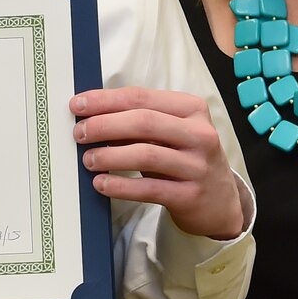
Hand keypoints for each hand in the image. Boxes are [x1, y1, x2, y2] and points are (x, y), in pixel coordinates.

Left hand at [71, 87, 244, 239]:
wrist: (219, 202)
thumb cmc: (184, 159)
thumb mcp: (170, 134)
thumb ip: (138, 123)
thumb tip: (91, 116)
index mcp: (191, 109)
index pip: (142, 97)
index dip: (106, 100)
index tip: (78, 105)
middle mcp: (199, 134)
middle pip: (143, 122)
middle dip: (104, 125)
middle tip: (79, 133)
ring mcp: (197, 166)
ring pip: (146, 155)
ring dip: (109, 156)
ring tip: (88, 159)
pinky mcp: (190, 195)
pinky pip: (149, 189)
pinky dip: (120, 186)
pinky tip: (101, 183)